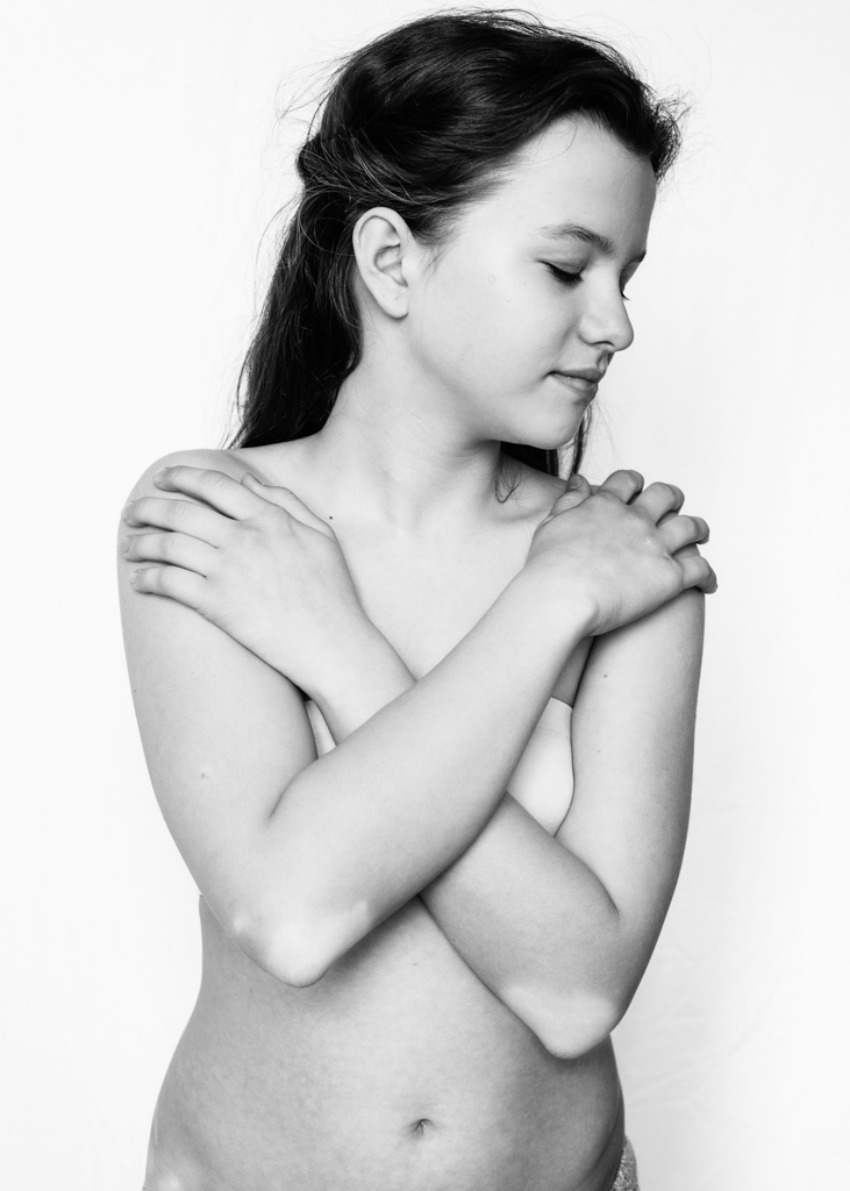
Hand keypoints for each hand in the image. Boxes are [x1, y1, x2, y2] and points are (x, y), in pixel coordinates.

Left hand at [120, 466, 369, 693]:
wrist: (332, 643)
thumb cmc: (332, 593)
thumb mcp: (320, 535)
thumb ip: (286, 502)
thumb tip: (249, 481)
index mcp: (268, 517)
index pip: (213, 484)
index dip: (181, 476)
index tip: (163, 479)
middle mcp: (244, 538)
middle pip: (181, 511)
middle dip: (148, 507)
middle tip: (133, 511)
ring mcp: (228, 570)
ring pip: (168, 545)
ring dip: (141, 543)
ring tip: (130, 546)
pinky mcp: (217, 604)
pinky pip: (169, 582)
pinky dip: (146, 578)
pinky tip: (138, 579)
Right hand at [527, 468, 715, 635]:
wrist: (560, 598)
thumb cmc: (547, 568)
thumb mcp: (552, 524)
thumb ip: (569, 501)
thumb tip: (580, 480)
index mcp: (605, 505)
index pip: (628, 481)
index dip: (636, 482)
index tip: (638, 488)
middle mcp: (635, 520)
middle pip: (665, 496)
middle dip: (672, 498)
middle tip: (675, 505)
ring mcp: (655, 546)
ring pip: (690, 528)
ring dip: (698, 529)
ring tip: (702, 535)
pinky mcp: (670, 577)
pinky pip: (700, 570)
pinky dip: (708, 576)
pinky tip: (709, 584)